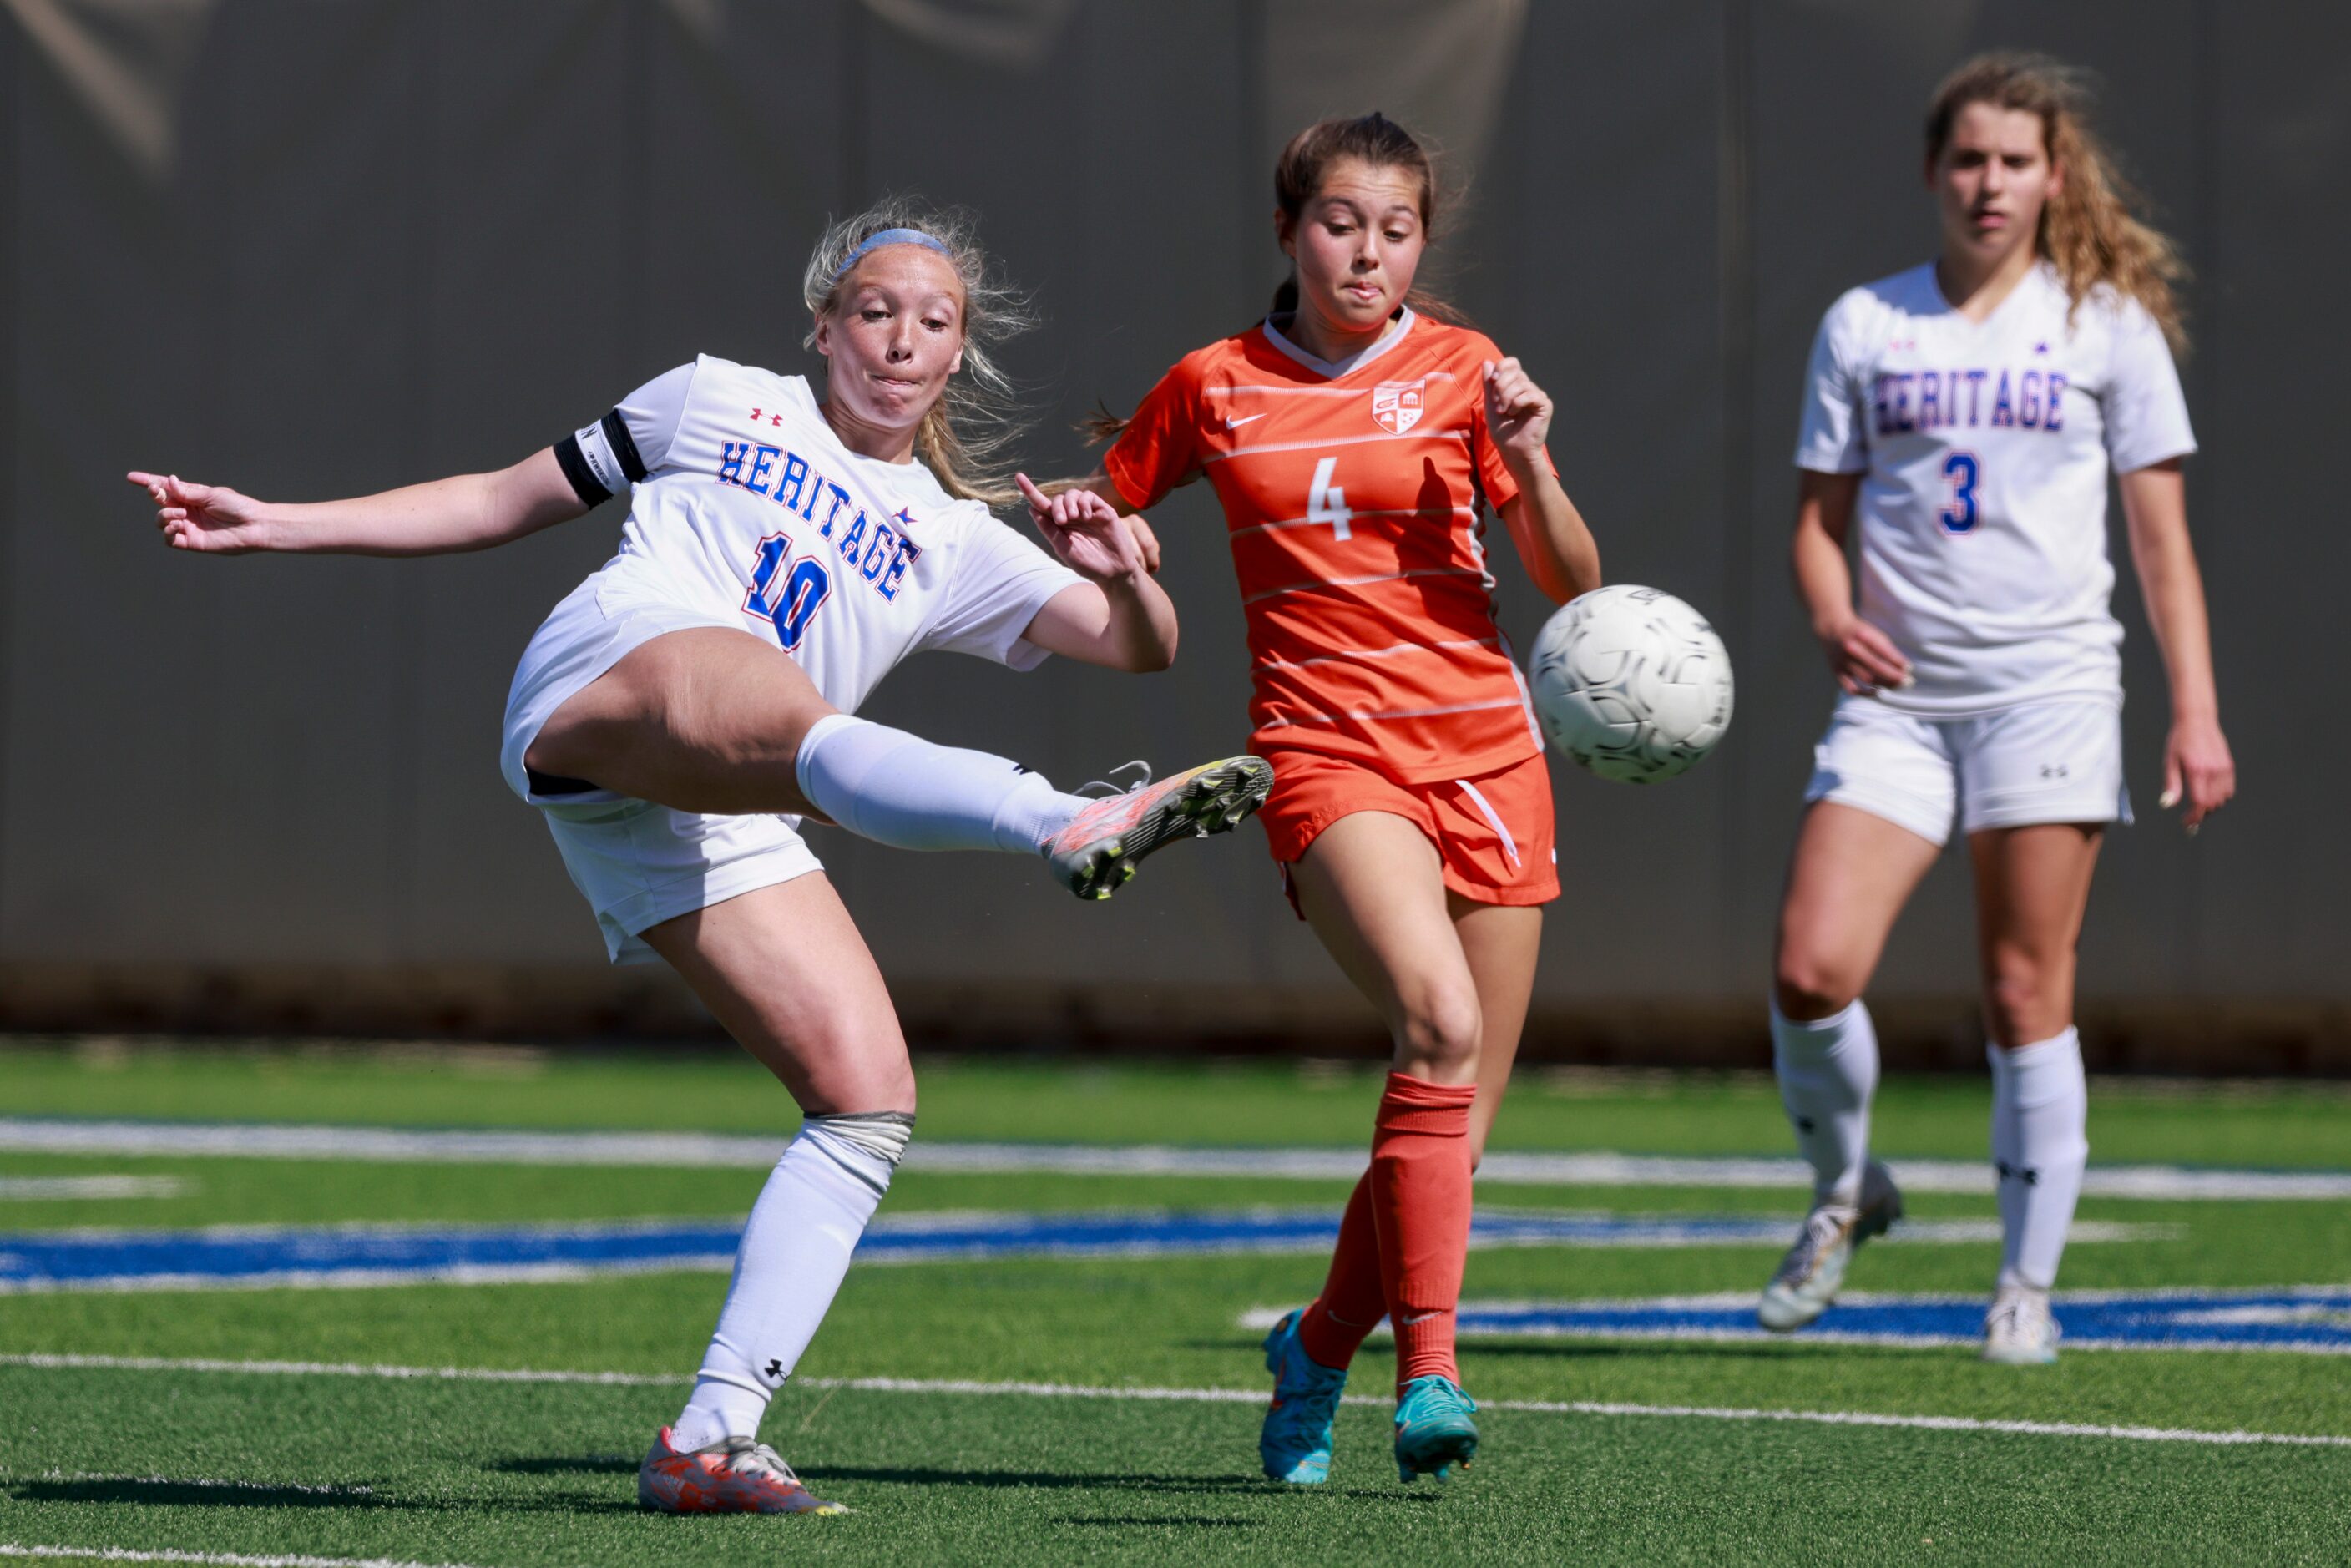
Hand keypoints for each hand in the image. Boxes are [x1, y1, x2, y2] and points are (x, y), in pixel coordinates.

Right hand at [129, 471, 270, 552]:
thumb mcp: (211, 494)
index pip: (166, 488)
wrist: (254, 526)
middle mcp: (187, 510)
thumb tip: (169, 481)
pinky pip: (169, 538)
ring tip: (182, 515)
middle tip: (156, 491)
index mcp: (192, 495)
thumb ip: (187, 491)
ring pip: (160, 521)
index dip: (148, 482)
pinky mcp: (191, 542)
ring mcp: (188, 526)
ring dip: (164, 515)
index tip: (131, 477)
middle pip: (160, 502)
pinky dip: (168, 531)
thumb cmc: (237, 507)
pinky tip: (179, 525)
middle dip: (154, 495)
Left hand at [1017, 473, 1151, 583]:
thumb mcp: (1064, 548)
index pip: (1042, 505)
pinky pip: (1089, 496)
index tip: (1018, 477)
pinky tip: (1085, 515)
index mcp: (1060, 526)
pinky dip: (1084, 502)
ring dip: (1069, 502)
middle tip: (1062, 521)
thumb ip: (1049, 529)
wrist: (1113, 572)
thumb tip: (1031, 509)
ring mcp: (1088, 512)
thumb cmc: (1088, 564)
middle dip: (1056, 506)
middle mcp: (1073, 517)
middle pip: (1057, 499)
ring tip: (1074, 518)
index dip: (1030, 491)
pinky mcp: (1103, 510)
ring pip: (1072, 494)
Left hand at [1482, 357, 1551, 466]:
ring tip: (1505, 412)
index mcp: (1515, 385)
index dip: (1501, 367)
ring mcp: (1537, 395)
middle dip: (1500, 387)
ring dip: (1507, 398)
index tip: (1493, 380)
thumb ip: (1489, 383)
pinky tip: (1514, 413)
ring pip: (1521, 383)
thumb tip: (1486, 361)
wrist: (1512, 450)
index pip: (1512, 363)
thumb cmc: (1502, 430)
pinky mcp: (1544, 404)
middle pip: (1515, 371)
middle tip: (1497, 405)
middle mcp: (1528, 387)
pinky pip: (1530, 394)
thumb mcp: (1490, 404)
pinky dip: (1518, 403)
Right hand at [1818, 613, 1912, 695]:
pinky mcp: (1837, 671)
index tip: (1909, 669)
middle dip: (1894, 676)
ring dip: (1884, 684)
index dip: (1898, 662)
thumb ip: (1888, 650)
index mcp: (1863, 635)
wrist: (1832, 629)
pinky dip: (1865, 693)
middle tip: (1907, 681)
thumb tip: (1904, 668)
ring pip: (1867, 678)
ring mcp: (1843, 661)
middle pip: (1877, 667)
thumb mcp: (1874, 634)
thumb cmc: (1859, 633)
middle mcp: (1851, 648)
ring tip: (1896, 686)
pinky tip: (1877, 691)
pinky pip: (1851, 688)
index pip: (1884, 651)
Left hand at [2158, 713, 2234, 832]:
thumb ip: (2171, 785)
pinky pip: (2229, 789)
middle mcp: (2213, 771)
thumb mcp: (2169, 762)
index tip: (2186, 822)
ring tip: (2198, 805)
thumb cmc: (2179, 740)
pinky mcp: (2229, 766)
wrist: (2197, 721)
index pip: (2200, 802)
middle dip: (2201, 813)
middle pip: (2212, 804)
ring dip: (2211, 805)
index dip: (2194, 816)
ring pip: (2222, 799)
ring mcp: (2224, 768)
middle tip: (2189, 815)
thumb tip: (2167, 804)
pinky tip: (2209, 794)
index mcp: (2196, 771)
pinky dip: (2221, 797)